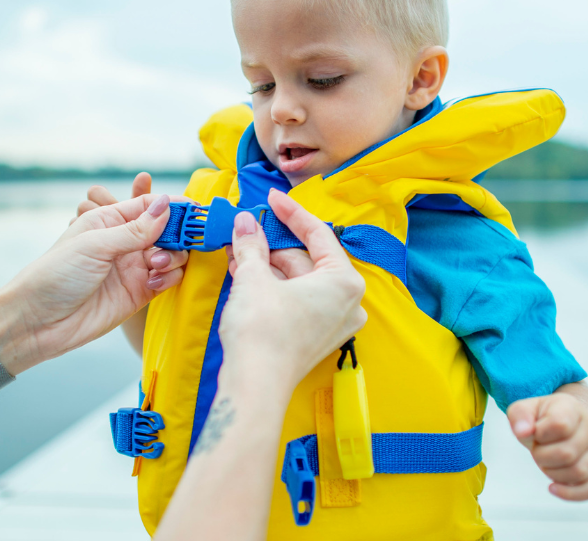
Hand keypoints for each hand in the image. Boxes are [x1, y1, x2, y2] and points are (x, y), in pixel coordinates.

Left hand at [0, 193, 187, 373]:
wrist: (38, 321)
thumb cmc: (56, 274)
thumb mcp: (95, 244)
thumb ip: (135, 228)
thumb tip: (167, 205)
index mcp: (109, 221)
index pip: (149, 205)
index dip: (172, 206)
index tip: (194, 211)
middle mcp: (124, 243)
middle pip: (166, 231)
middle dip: (176, 235)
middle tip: (175, 244)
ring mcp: (132, 268)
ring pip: (171, 255)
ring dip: (173, 258)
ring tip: (156, 266)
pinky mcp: (139, 293)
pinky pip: (167, 280)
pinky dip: (170, 278)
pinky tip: (154, 282)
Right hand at [218, 189, 367, 390]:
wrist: (254, 387)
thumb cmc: (263, 334)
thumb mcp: (253, 278)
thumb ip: (253, 245)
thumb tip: (246, 222)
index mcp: (345, 282)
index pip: (318, 235)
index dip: (291, 213)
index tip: (271, 199)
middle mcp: (347, 303)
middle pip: (307, 259)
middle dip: (273, 244)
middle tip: (247, 227)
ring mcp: (333, 323)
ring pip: (299, 281)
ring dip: (268, 264)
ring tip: (240, 250)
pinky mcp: (316, 338)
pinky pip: (297, 301)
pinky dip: (274, 286)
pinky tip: (246, 273)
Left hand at [506, 382, 587, 499]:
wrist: (570, 420)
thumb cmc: (544, 417)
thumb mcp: (527, 409)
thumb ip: (520, 416)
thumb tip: (522, 432)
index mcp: (572, 409)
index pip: (560, 424)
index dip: (539, 433)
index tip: (535, 432)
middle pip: (567, 453)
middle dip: (542, 456)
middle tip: (537, 450)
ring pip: (580, 472)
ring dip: (553, 473)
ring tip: (546, 463)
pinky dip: (570, 493)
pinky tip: (552, 487)